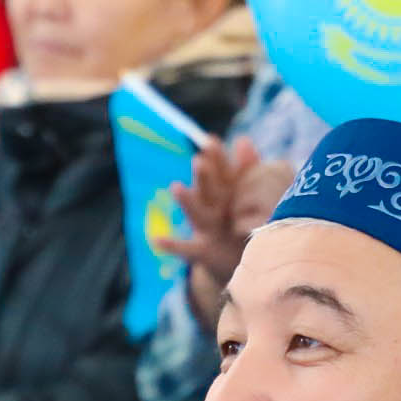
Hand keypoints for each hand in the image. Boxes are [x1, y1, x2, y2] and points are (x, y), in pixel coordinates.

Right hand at [159, 137, 260, 328]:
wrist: (238, 261)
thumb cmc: (239, 223)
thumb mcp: (243, 198)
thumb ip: (245, 170)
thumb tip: (242, 139)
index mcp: (225, 194)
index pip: (220, 172)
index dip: (216, 158)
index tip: (211, 140)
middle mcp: (212, 208)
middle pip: (207, 189)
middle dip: (203, 176)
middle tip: (199, 161)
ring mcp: (205, 229)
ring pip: (195, 213)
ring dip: (186, 201)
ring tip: (175, 187)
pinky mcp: (201, 252)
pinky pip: (185, 249)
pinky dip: (170, 246)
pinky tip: (155, 240)